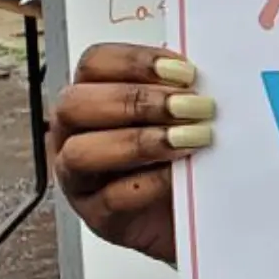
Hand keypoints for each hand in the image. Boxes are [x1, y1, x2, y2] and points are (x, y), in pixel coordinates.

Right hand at [47, 43, 213, 265]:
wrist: (195, 210)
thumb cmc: (182, 152)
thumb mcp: (180, 112)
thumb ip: (181, 89)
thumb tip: (204, 73)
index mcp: (92, 95)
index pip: (95, 63)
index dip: (136, 62)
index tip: (184, 72)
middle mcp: (75, 133)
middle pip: (76, 103)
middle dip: (137, 101)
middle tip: (190, 107)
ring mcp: (79, 177)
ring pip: (81, 152)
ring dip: (138, 142)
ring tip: (188, 139)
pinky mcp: (97, 216)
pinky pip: (110, 198)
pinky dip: (150, 182)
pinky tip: (180, 173)